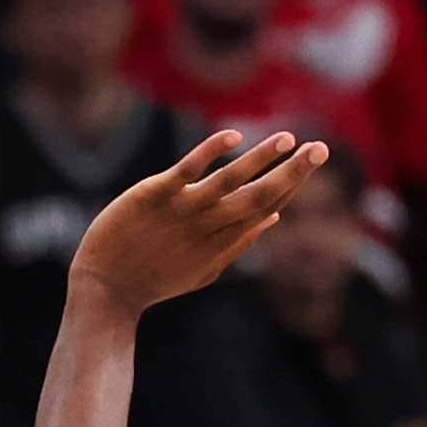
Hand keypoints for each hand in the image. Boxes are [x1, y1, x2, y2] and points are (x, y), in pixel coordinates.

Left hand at [70, 129, 326, 307]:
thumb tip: (276, 218)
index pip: (267, 206)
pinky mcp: (154, 195)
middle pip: (259, 196)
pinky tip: (233, 137)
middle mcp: (209, 225)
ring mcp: (183, 210)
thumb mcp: (204, 268)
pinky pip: (187, 171)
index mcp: (223, 241)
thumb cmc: (155, 278)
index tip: (315, 157)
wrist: (105, 289)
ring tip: (286, 139)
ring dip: (260, 160)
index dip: (293, 182)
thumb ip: (239, 243)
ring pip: (230, 182)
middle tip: (321, 148)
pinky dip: (210, 153)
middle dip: (293, 172)